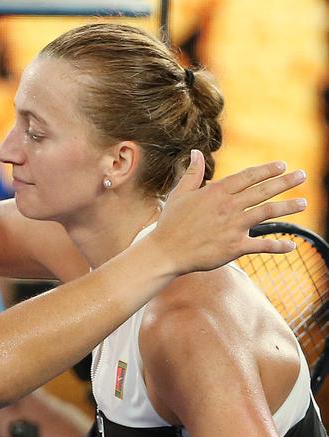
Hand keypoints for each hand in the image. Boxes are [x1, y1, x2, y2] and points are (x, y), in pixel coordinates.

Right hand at [153, 151, 306, 273]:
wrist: (166, 252)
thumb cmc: (170, 224)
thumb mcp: (180, 194)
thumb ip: (193, 173)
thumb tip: (197, 152)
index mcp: (217, 192)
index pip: (248, 177)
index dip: (267, 170)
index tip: (281, 165)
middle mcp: (229, 206)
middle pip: (263, 190)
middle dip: (285, 182)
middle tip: (301, 175)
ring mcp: (234, 227)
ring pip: (267, 212)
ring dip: (287, 207)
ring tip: (303, 203)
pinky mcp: (234, 247)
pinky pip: (261, 246)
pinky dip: (277, 246)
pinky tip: (291, 245)